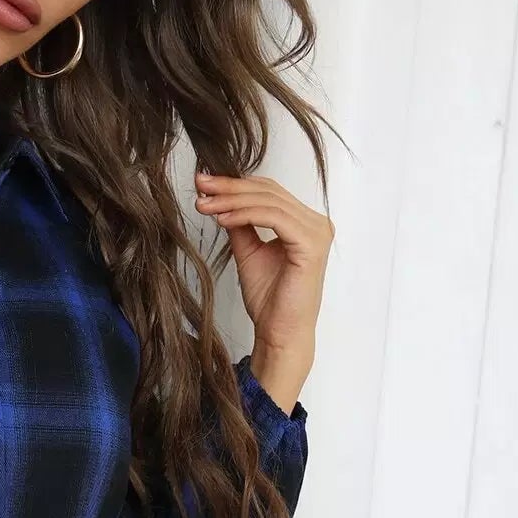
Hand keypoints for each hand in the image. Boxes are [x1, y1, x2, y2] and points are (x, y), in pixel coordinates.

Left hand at [194, 168, 329, 360]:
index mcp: (305, 224)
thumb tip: (220, 200)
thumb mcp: (249, 252)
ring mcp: (316, 232)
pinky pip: (273, 218)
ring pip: (269, 201)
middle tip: (200, 186)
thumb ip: (241, 225)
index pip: (269, 192)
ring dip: (232, 200)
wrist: (279, 332)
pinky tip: (222, 219)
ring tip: (205, 205)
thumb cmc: (269, 300)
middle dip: (229, 187)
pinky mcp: (311, 244)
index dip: (236, 185)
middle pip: (268, 191)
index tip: (204, 185)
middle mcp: (316, 224)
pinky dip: (245, 215)